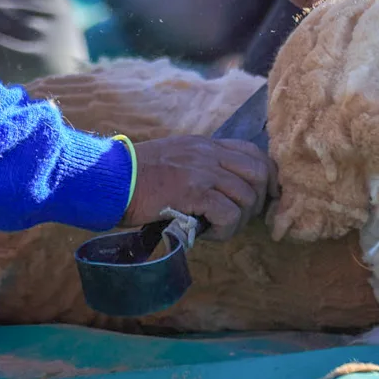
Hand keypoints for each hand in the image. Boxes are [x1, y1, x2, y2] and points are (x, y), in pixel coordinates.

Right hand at [121, 136, 273, 239]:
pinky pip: (228, 213)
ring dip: (238, 220)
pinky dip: (224, 229)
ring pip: (246, 196)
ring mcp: (202, 170)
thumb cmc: (135, 177)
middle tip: (240, 219)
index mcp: (205, 145)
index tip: (268, 196)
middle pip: (258, 173)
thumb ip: (198, 168)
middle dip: (258, 200)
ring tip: (217, 230)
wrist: (109, 179)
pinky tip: (207, 234)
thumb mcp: (174, 160)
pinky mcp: (194, 191)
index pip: (253, 152)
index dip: (268, 176)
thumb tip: (220, 192)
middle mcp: (208, 153)